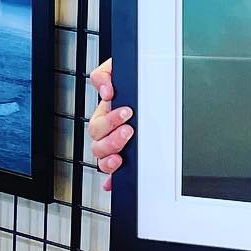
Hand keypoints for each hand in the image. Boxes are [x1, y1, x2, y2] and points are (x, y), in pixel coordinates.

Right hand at [88, 57, 132, 191]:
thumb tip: (105, 89)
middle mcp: (108, 131)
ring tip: (122, 155)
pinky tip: (114, 181)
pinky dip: (111, 179)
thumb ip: (106, 73)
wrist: (153, 86)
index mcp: (107, 111)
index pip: (99, 120)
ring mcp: (114, 146)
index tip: (127, 112)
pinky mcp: (123, 157)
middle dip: (112, 138)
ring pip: (101, 158)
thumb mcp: (119, 69)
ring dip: (108, 159)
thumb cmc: (137, 81)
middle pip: (97, 141)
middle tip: (129, 130)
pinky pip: (112, 173)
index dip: (110, 119)